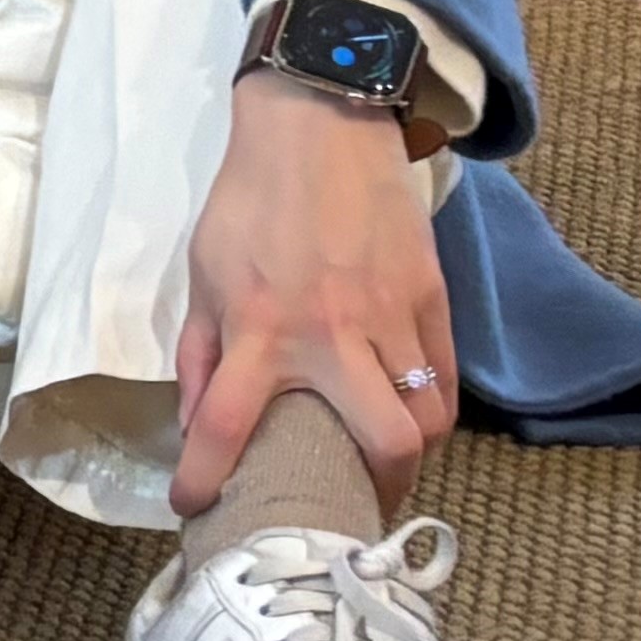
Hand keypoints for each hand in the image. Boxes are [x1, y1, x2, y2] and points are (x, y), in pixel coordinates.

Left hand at [173, 74, 453, 514]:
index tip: (196, 511)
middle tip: (348, 503)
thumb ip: (200, 353)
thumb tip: (195, 424)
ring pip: (426, 418)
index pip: (225, 425)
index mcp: (259, 328)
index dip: (205, 479)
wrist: (320, 130)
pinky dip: (433, 409)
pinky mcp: (433, 297)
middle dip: (370, 490)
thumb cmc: (249, 205)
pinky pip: (445, 377)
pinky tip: (412, 419)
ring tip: (383, 467)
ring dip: (408, 456)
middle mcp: (331, 334)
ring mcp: (391, 317)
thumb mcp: (204, 276)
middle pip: (382, 444)